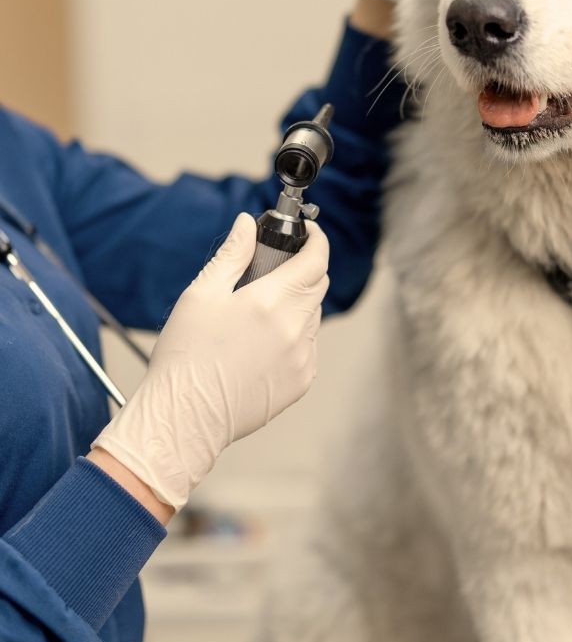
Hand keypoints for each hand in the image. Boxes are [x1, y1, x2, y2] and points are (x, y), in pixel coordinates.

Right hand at [91, 213, 328, 511]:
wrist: (184, 417)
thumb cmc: (186, 355)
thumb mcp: (201, 294)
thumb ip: (232, 254)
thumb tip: (247, 224)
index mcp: (273, 300)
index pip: (316, 258)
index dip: (316, 240)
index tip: (307, 233)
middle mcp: (296, 327)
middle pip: (318, 284)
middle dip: (305, 269)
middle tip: (275, 270)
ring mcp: (303, 356)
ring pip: (313, 316)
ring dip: (298, 304)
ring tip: (259, 314)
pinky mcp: (302, 381)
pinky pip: (309, 347)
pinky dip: (295, 336)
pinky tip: (261, 345)